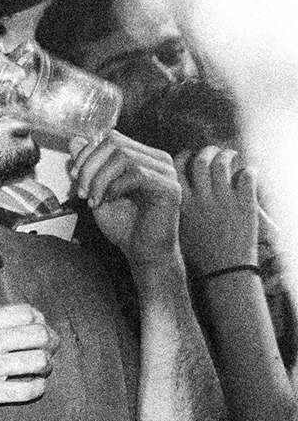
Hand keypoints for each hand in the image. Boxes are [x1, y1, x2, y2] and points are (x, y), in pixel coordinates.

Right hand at [0, 304, 55, 420]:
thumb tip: (21, 321)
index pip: (29, 313)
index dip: (40, 321)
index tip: (37, 331)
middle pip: (41, 335)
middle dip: (51, 343)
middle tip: (47, 351)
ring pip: (40, 362)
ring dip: (46, 367)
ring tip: (40, 371)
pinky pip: (29, 391)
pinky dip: (37, 388)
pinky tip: (31, 387)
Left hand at [69, 131, 183, 260]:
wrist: (142, 251)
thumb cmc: (124, 225)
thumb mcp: (97, 191)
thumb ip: (88, 167)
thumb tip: (75, 140)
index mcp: (141, 157)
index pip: (111, 138)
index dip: (87, 154)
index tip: (75, 177)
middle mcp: (156, 159)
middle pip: (115, 143)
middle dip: (89, 167)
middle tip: (82, 192)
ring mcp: (166, 171)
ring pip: (123, 156)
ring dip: (99, 179)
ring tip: (94, 200)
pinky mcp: (169, 186)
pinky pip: (137, 174)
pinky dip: (114, 187)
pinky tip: (108, 201)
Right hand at [177, 147, 260, 278]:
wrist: (225, 270)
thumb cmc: (199, 253)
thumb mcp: (178, 230)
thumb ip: (175, 208)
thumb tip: (173, 188)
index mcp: (182, 205)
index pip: (176, 169)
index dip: (182, 157)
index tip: (188, 155)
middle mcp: (201, 199)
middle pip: (201, 161)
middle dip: (207, 151)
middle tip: (212, 151)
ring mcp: (224, 200)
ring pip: (223, 164)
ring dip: (228, 155)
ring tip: (230, 155)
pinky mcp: (245, 203)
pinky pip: (247, 176)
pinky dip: (248, 169)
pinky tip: (248, 170)